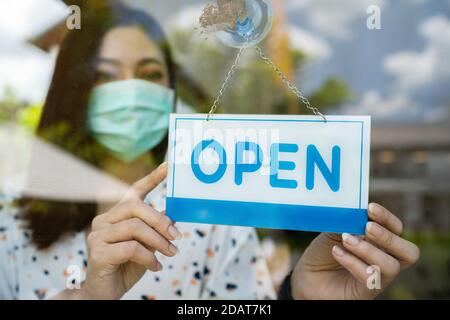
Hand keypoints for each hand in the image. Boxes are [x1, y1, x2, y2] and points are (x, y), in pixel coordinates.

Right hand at [81, 162, 182, 299]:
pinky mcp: (97, 252)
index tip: (169, 166)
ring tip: (170, 254)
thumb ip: (157, 228)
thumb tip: (177, 212)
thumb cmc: (127, 267)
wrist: (106, 294)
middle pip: (136, 207)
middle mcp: (104, 221)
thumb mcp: (148, 245)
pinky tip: (156, 267)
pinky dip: (149, 258)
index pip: (134, 191)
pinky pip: (131, 248)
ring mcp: (98, 235)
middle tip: (177, 237)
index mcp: (117, 215)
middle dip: (161, 221)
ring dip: (158, 242)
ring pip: (135, 227)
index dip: (152, 178)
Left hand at [291, 203, 419, 299]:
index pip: (396, 229)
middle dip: (389, 237)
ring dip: (368, 250)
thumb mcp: (333, 232)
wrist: (307, 276)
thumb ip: (346, 222)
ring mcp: (378, 277)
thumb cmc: (323, 253)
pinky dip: (352, 262)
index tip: (370, 207)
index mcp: (380, 241)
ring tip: (346, 239)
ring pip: (391, 266)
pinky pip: (369, 278)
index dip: (387, 218)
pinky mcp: (365, 291)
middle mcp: (384, 259)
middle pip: (409, 252)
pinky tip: (336, 252)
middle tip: (367, 227)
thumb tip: (355, 211)